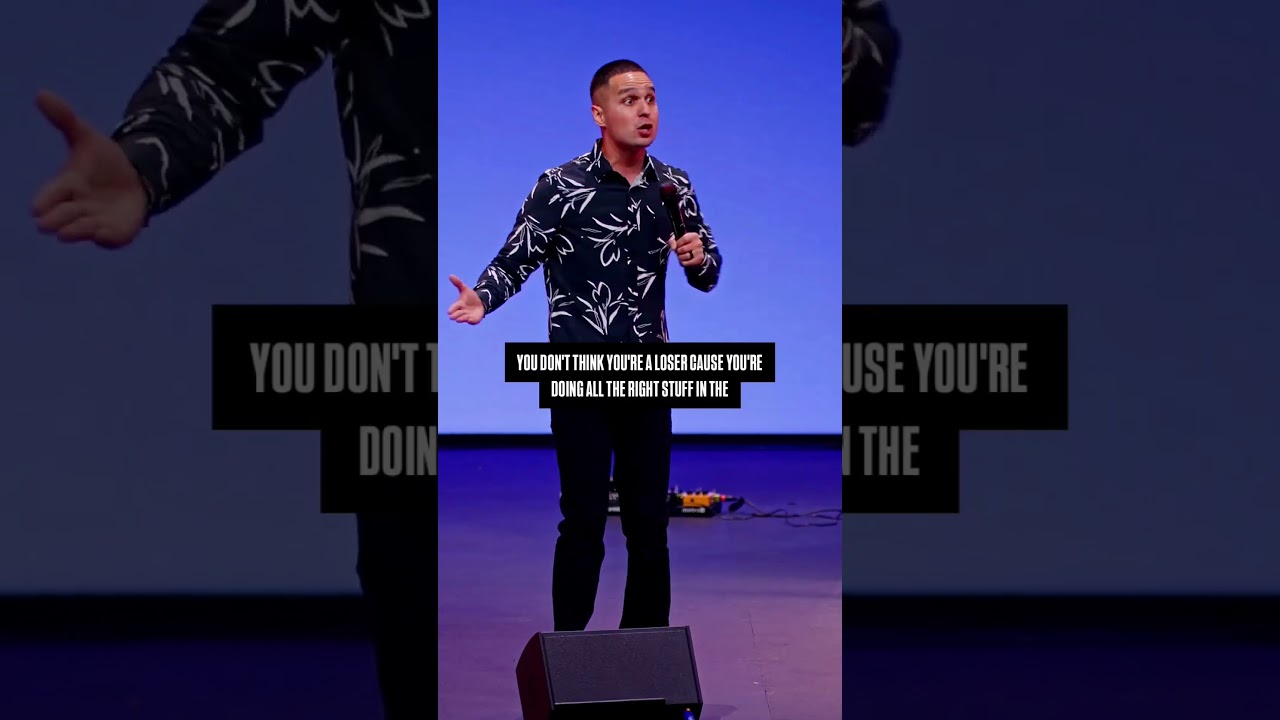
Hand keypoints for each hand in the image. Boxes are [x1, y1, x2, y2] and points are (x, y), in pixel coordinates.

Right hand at [30, 91, 147, 248]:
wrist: (137, 178)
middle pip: (59, 219)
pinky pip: (108, 241)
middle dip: (58, 219)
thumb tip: (41, 93)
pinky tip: (104, 235)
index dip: (43, 202)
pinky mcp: (115, 233)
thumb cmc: (104, 161)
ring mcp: (95, 222)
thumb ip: (65, 119)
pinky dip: (105, 239)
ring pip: (80, 231)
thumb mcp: (87, 137)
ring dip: (78, 230)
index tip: (38, 208)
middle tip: (55, 220)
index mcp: (65, 186)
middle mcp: (76, 207)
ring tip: (75, 230)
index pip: (48, 197)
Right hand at [447, 274, 485, 324]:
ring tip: (460, 319)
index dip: (451, 309)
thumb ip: (458, 283)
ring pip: (463, 319)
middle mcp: (461, 312)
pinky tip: (470, 320)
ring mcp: (467, 316)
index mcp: (458, 305)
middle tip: (453, 316)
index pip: (453, 308)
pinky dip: (471, 321)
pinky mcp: (474, 320)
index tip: (449, 311)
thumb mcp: (465, 289)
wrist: (481, 303)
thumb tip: (450, 275)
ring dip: (462, 318)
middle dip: (455, 315)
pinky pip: (471, 322)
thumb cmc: (470, 297)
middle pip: (456, 315)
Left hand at [670, 231, 703, 266]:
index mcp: (694, 236)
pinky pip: (688, 263)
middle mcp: (698, 243)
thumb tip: (673, 248)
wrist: (694, 253)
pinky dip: (684, 262)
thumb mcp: (678, 239)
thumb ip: (672, 241)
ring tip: (681, 256)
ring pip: (686, 256)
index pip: (684, 239)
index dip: (678, 243)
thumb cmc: (684, 244)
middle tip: (678, 252)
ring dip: (681, 257)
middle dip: (678, 251)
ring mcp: (700, 251)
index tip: (676, 246)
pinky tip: (684, 260)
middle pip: (684, 249)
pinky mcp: (699, 259)